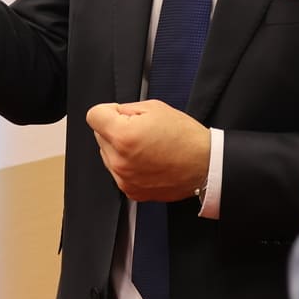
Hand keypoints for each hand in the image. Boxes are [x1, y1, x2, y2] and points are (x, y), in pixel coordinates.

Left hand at [85, 99, 209, 202]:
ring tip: (146, 147)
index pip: (93, 116)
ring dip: (119, 148)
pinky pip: (118, 171)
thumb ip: (126, 108)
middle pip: (99, 135)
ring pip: (107, 154)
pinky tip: (148, 161)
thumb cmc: (185, 137)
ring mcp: (123, 178)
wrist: (205, 165)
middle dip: (115, 129)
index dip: (108, 111)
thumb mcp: (155, 107)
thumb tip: (113, 113)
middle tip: (141, 130)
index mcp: (123, 136)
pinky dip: (128, 165)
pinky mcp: (130, 191)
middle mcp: (119, 160)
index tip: (120, 114)